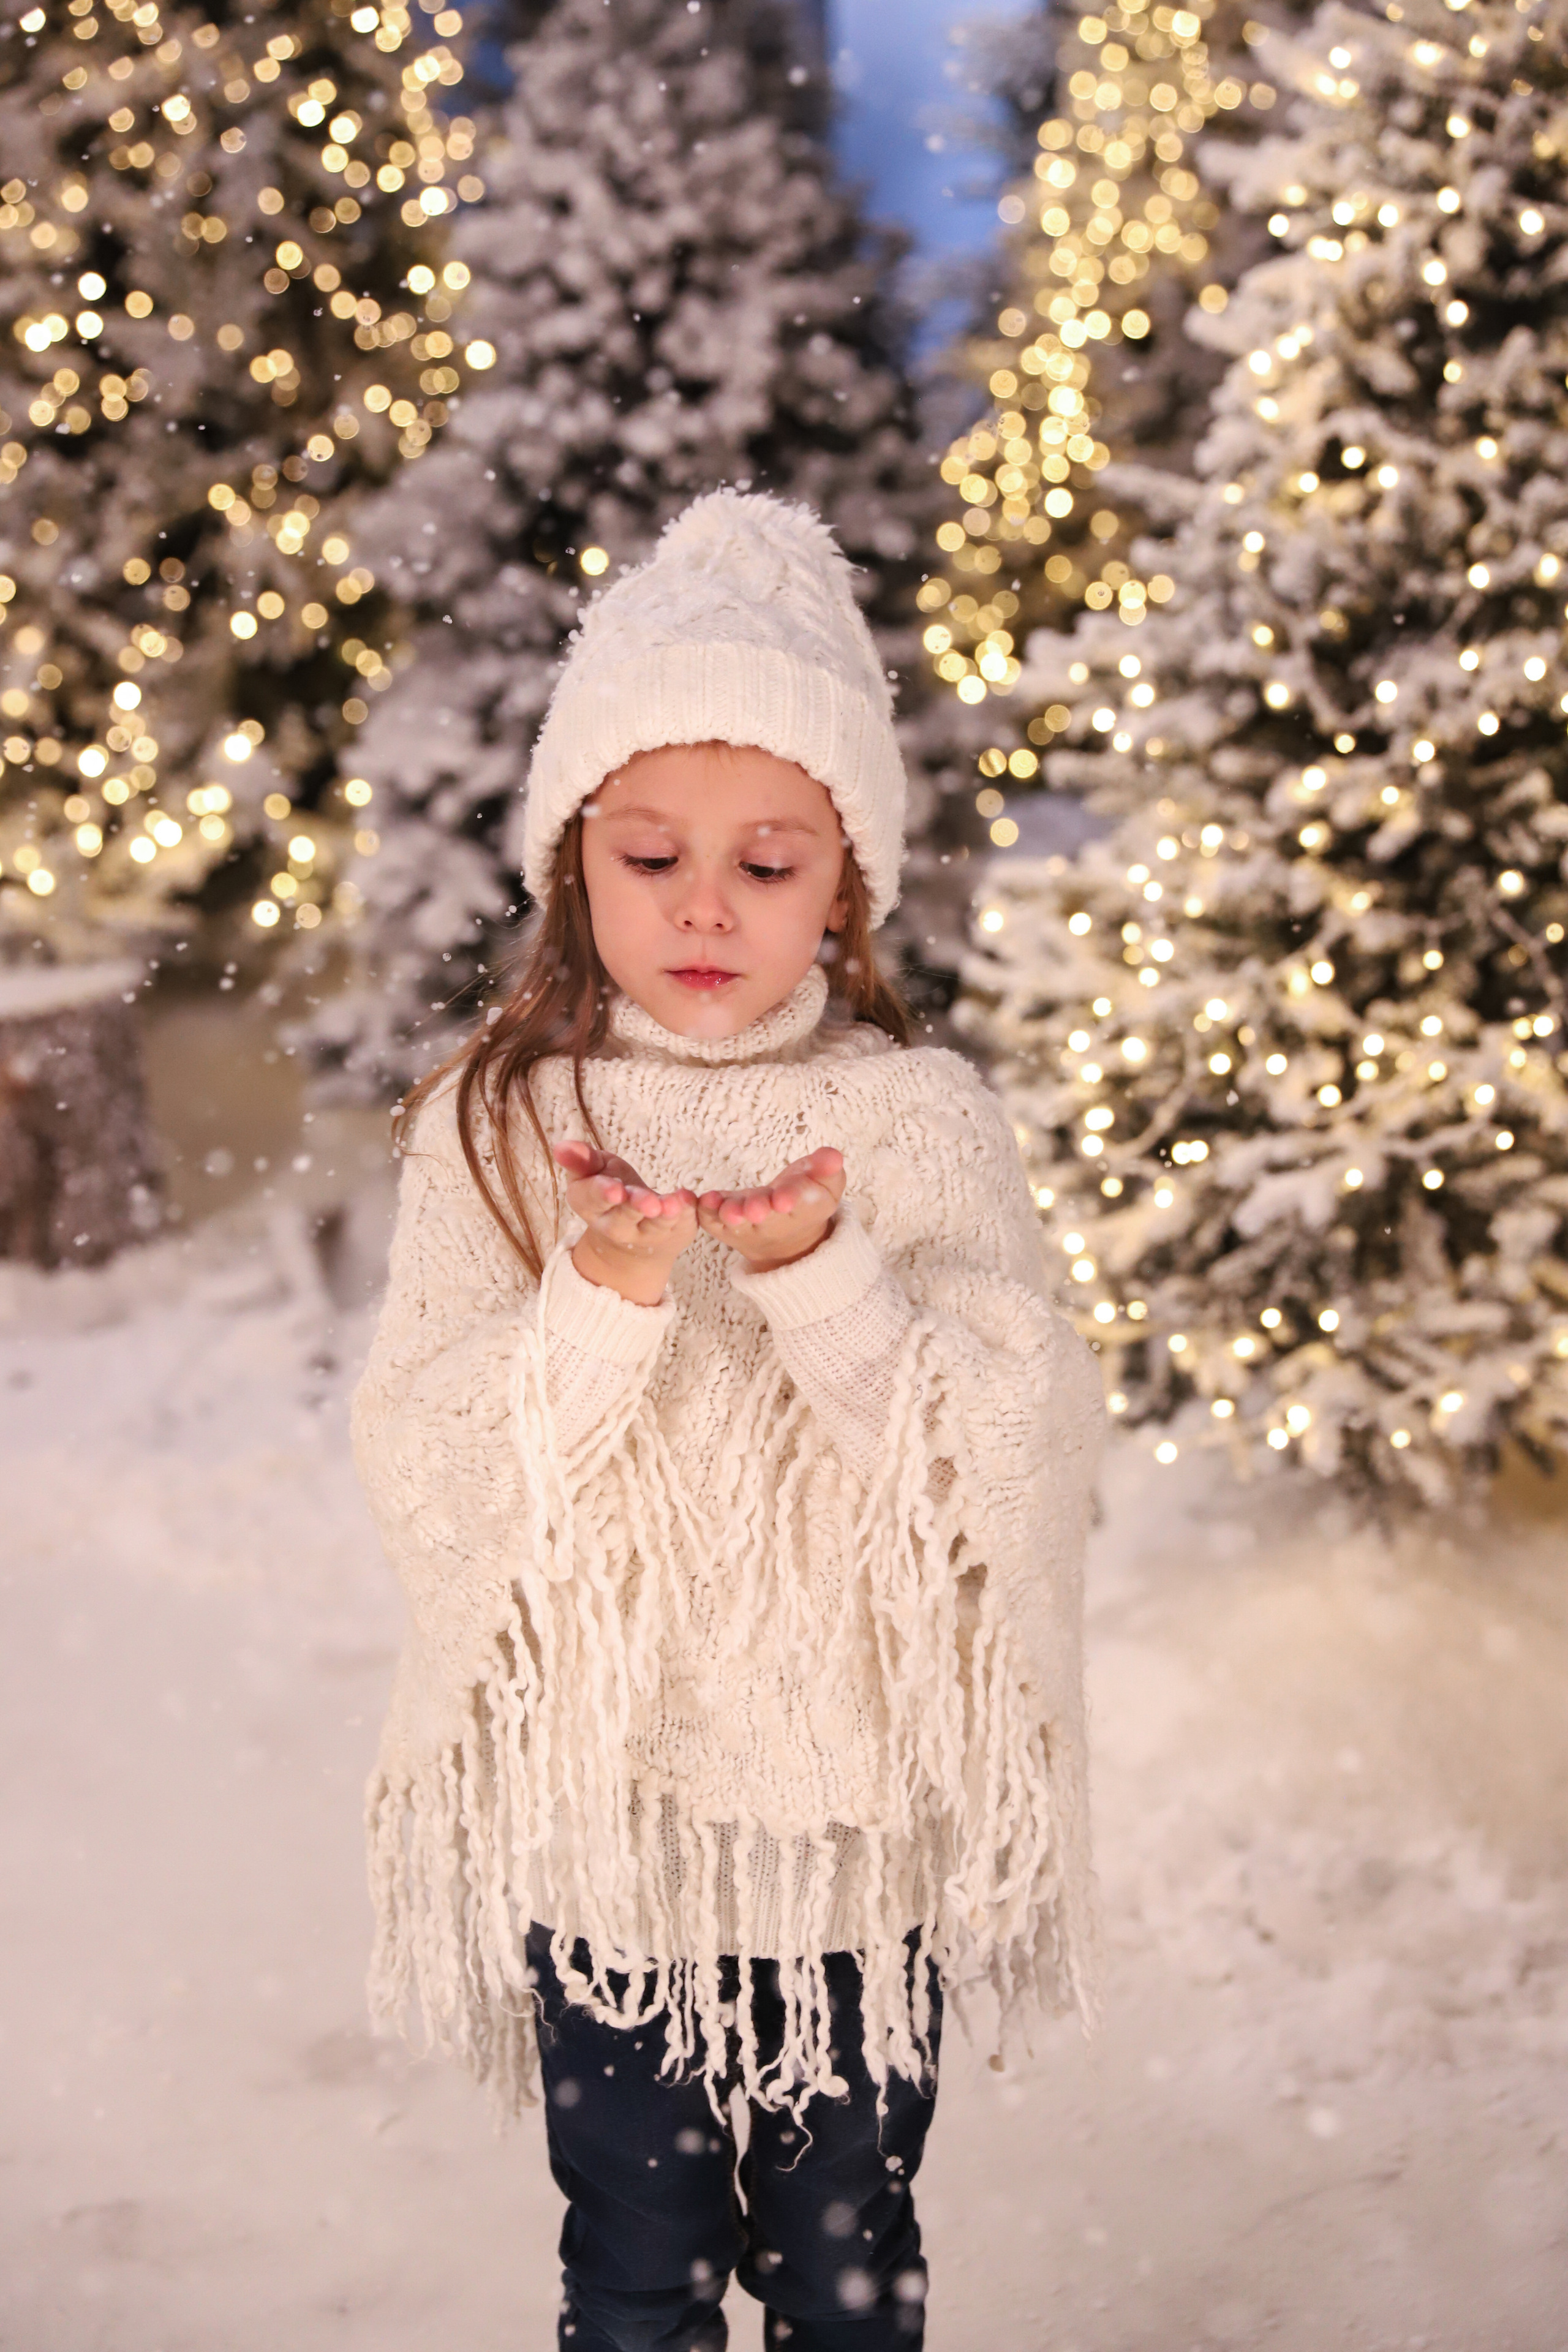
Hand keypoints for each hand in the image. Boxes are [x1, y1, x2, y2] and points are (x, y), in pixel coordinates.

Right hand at [554, 1141, 697, 1305]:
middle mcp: (616, 1225)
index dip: (602, 1194)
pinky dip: (688, 1212)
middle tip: (649, 1203)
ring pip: (655, 1226)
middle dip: (635, 1207)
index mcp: (591, 1205)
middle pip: (624, 1217)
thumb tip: (561, 1146)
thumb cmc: (610, 1191)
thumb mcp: (594, 1172)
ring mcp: (647, 1233)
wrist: (633, 1238)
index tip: (615, 1189)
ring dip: (665, 1214)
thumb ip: (582, 1160)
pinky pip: (682, 1224)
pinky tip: (689, 1199)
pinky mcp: (674, 1233)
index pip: (592, 1199)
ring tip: (673, 1204)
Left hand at [696, 1148, 845, 1273]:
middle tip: (754, 1208)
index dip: (792, 1199)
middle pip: (766, 1218)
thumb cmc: (806, 1197)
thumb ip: (828, 1169)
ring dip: (732, 1215)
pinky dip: (708, 1212)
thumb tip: (834, 1156)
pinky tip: (705, 1199)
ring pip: (738, 1223)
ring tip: (729, 1210)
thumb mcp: (825, 1183)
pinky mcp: (723, 1225)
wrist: (786, 1236)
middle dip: (759, 1211)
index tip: (784, 1199)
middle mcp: (773, 1222)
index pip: (800, 1203)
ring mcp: (746, 1226)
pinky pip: (713, 1220)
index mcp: (803, 1210)